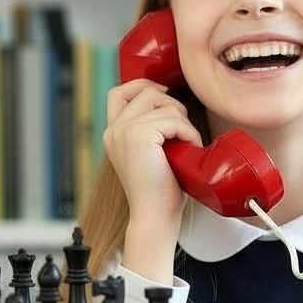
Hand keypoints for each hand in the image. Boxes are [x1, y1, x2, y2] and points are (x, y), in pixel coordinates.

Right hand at [105, 78, 202, 282]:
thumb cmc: (159, 191)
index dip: (143, 85)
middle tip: (183, 132)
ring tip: (186, 146)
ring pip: (165, 104)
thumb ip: (150, 129)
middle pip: (147, 92)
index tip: (165, 94)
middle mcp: (114, 130)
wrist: (154, 216)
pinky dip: (188, 133)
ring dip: (184, 123)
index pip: (119, 92)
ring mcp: (124, 131)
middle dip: (173, 105)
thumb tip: (170, 102)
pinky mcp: (140, 135)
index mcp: (113, 133)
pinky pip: (175, 120)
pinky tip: (189, 151)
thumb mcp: (150, 153)